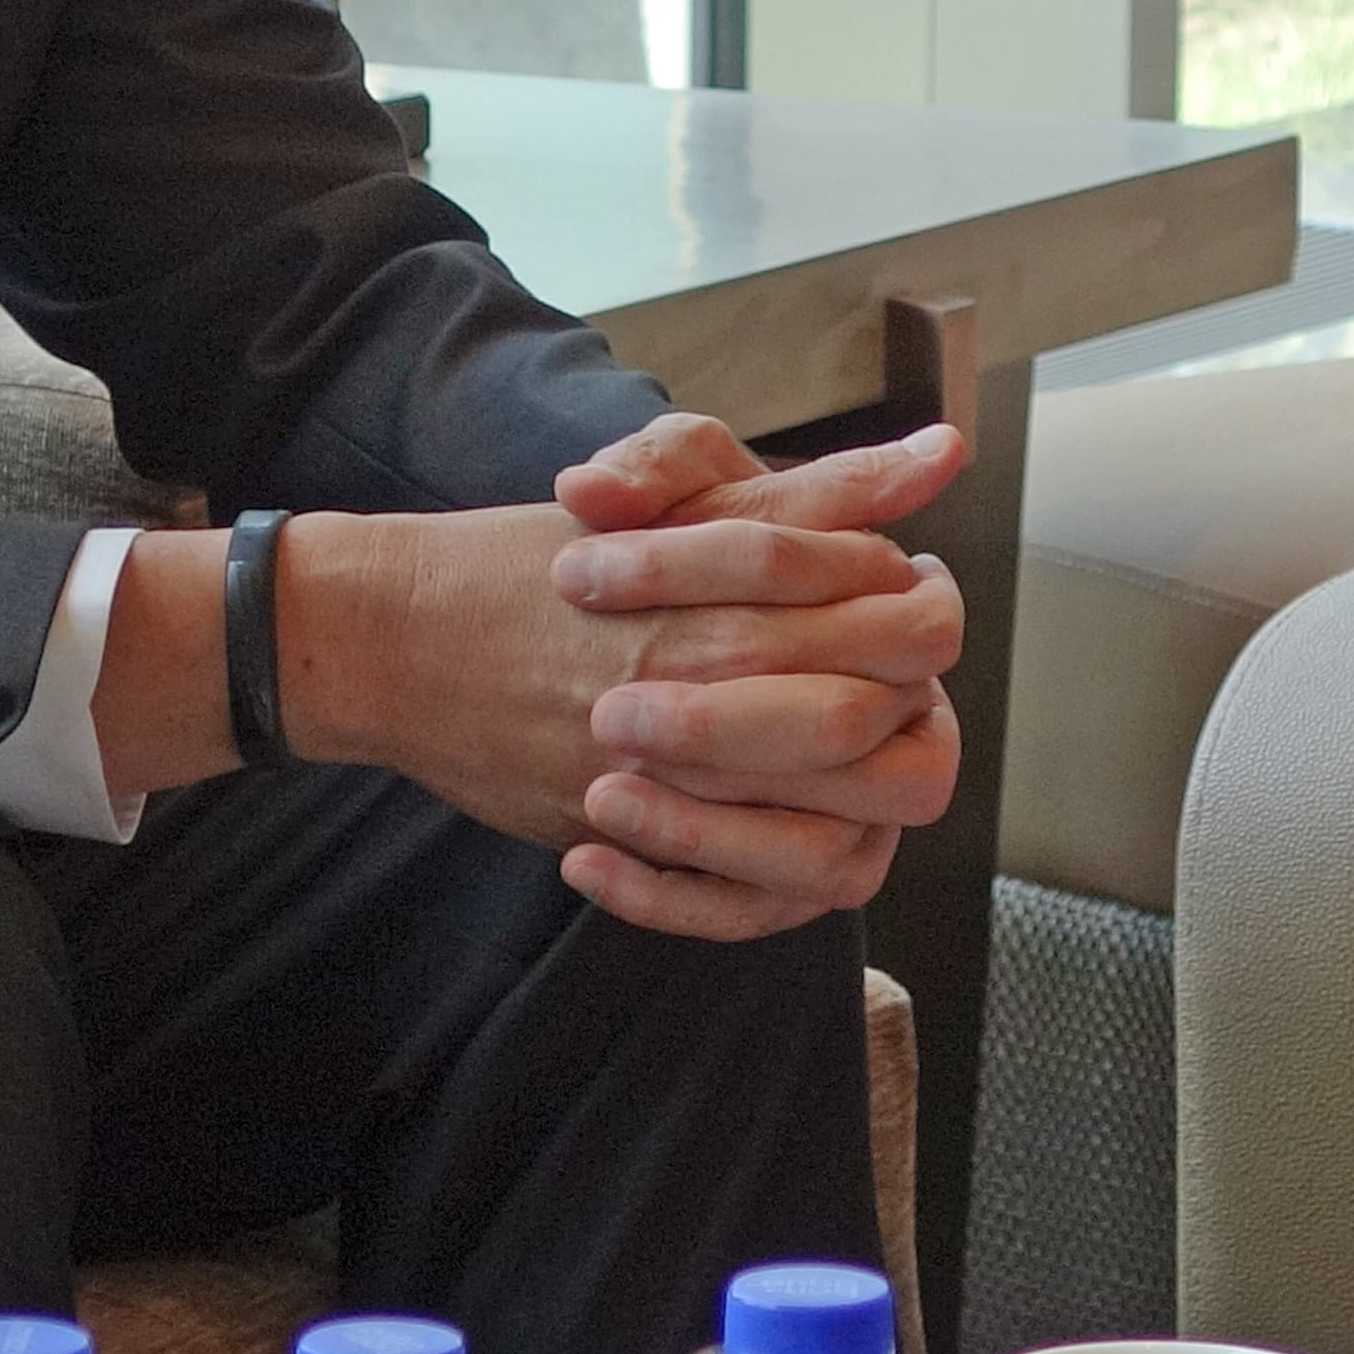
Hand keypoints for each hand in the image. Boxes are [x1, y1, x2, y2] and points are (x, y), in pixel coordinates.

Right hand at [280, 417, 975, 941]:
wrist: (408, 634)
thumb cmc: (552, 553)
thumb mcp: (691, 492)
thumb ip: (825, 488)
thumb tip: (944, 451)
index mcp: (746, 589)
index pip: (907, 619)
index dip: (929, 612)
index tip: (911, 597)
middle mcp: (719, 679)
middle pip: (879, 719)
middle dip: (904, 705)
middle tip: (881, 681)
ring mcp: (676, 770)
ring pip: (833, 825)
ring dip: (844, 797)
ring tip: (825, 757)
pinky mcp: (633, 832)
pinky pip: (739, 902)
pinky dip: (756, 878)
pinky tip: (754, 829)